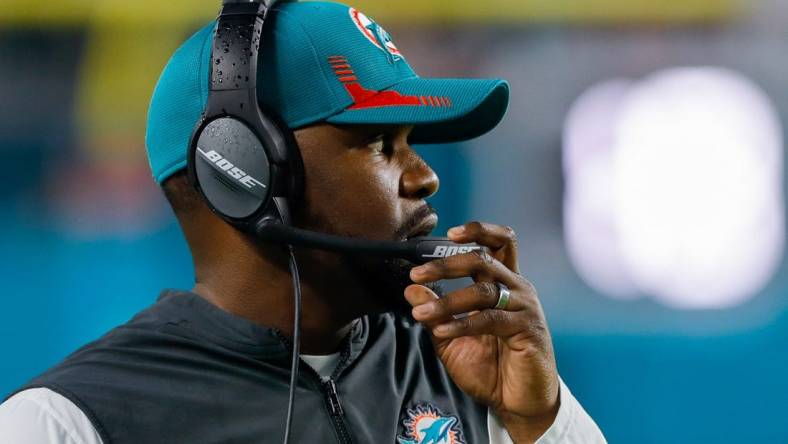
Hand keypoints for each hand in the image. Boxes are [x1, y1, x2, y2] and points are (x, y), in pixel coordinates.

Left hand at [405, 222, 559, 442]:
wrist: (516, 401)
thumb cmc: (489, 367)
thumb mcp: (451, 337)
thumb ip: (435, 312)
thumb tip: (412, 289)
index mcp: (504, 282)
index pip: (499, 243)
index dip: (478, 231)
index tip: (449, 232)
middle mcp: (517, 288)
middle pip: (485, 258)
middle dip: (446, 264)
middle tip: (417, 274)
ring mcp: (525, 307)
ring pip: (483, 289)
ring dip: (447, 299)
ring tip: (422, 313)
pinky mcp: (527, 329)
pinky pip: (490, 318)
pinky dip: (462, 323)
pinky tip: (442, 330)